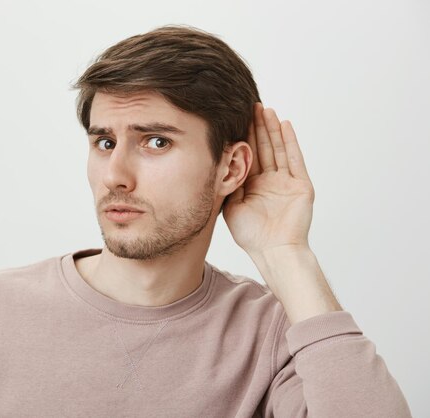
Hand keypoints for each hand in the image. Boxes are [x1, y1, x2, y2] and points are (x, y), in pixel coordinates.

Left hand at [222, 103, 314, 255]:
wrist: (273, 250)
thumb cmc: (252, 235)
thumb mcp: (232, 206)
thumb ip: (229, 185)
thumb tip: (219, 162)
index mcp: (254, 186)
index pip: (249, 156)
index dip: (244, 137)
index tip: (237, 118)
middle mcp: (271, 181)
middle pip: (264, 148)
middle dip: (258, 127)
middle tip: (251, 105)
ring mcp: (287, 182)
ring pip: (278, 149)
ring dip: (272, 129)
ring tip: (266, 109)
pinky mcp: (301, 185)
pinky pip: (295, 159)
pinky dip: (290, 142)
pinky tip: (284, 125)